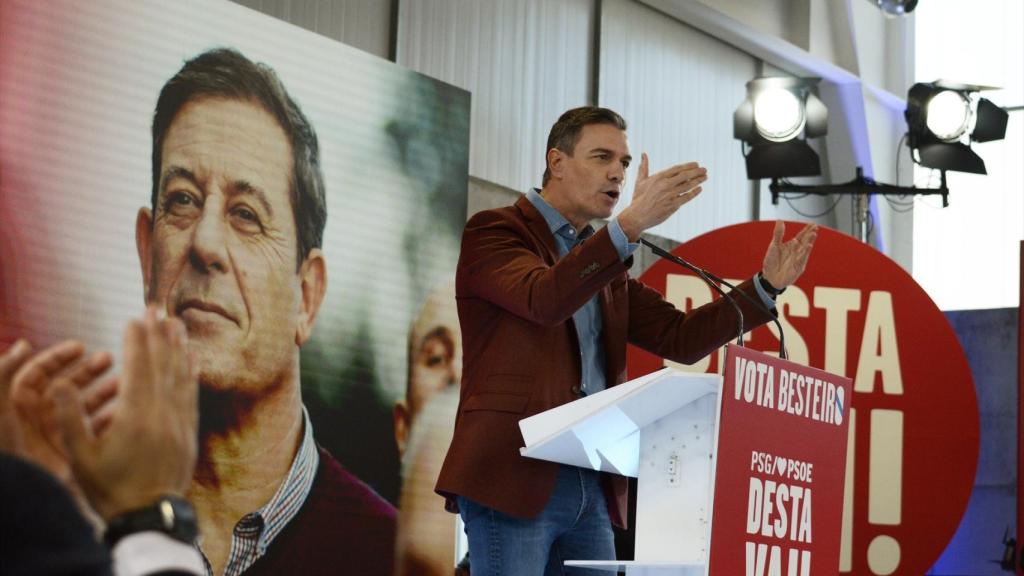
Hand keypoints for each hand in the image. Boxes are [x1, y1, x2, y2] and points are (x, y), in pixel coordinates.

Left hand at [6, 340, 116, 487]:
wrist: (16, 497)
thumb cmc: (5, 453)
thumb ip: (4, 372)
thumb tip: (25, 344)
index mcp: (16, 405)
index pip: (38, 372)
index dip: (59, 357)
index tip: (82, 347)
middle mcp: (36, 419)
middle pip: (64, 385)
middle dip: (86, 370)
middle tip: (109, 358)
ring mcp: (54, 437)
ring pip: (82, 406)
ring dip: (102, 391)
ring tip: (123, 383)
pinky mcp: (70, 455)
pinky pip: (93, 432)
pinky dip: (109, 420)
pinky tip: (124, 411)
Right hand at [53, 308, 197, 520]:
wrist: (149, 515)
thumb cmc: (110, 488)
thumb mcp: (80, 456)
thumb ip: (70, 418)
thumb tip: (60, 383)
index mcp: (135, 415)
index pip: (138, 367)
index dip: (137, 339)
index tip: (135, 316)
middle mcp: (162, 413)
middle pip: (162, 364)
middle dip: (159, 333)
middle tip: (158, 306)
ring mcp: (179, 421)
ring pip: (181, 375)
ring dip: (179, 346)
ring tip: (177, 322)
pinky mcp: (189, 431)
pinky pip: (192, 393)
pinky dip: (191, 372)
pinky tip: (192, 358)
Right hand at [617, 154, 707, 240]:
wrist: (637, 216)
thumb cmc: (638, 198)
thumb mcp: (640, 181)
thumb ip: (643, 167)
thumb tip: (643, 154)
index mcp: (658, 177)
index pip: (677, 169)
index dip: (688, 166)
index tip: (696, 164)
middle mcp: (665, 185)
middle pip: (685, 176)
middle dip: (697, 172)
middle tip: (705, 170)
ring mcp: (670, 195)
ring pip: (688, 186)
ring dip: (698, 180)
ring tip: (705, 177)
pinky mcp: (673, 205)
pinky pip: (687, 197)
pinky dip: (694, 192)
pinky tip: (699, 189)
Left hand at [761, 221, 817, 288]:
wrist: (769, 277)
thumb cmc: (772, 261)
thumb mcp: (774, 246)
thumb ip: (778, 234)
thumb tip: (780, 220)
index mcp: (792, 246)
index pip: (801, 236)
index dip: (806, 230)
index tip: (813, 224)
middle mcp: (797, 252)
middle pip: (805, 241)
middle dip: (810, 234)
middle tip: (815, 227)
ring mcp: (798, 260)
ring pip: (805, 250)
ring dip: (809, 242)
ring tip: (813, 235)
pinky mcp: (797, 268)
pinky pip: (801, 260)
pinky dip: (804, 253)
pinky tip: (808, 247)